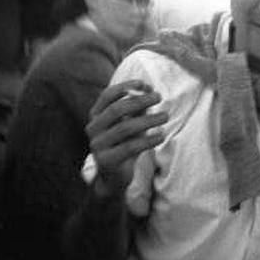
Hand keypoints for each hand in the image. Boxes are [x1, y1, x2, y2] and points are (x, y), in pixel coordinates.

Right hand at [86, 80, 165, 196]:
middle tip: (159, 97)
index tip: (145, 84)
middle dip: (140, 100)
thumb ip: (137, 107)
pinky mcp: (107, 161)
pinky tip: (161, 136)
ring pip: (124, 128)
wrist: (115, 176)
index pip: (107, 96)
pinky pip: (130, 147)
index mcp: (96, 116)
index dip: (125, 87)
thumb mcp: (131, 122)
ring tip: (165, 116)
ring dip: (148, 120)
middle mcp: (93, 129)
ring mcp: (98, 145)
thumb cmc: (125, 142)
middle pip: (116, 109)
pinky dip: (148, 140)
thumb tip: (150, 89)